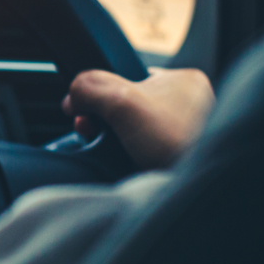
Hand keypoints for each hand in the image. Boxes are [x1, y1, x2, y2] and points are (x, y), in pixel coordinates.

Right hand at [62, 68, 214, 168]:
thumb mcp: (122, 101)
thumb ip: (89, 88)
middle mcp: (186, 103)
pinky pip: (139, 150)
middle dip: (101, 118)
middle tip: (90, 130)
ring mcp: (182, 131)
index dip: (101, 91)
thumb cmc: (174, 141)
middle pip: (124, 103)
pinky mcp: (175, 156)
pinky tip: (119, 161)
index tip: (86, 110)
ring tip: (104, 148)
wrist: (192, 188)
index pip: (127, 75)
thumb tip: (71, 98)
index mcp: (183, 79)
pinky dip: (124, 155)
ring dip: (110, 138)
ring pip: (130, 128)